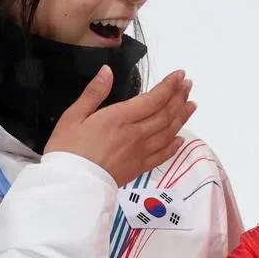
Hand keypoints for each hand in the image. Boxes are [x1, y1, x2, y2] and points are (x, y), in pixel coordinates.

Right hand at [44, 69, 194, 186]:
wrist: (71, 186)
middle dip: (179, 97)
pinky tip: (180, 139)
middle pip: (165, 114)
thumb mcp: (73, 117)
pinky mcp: (139, 168)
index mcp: (119, 118)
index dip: (169, 86)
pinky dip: (174, 146)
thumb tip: (108, 71)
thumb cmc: (67, 150)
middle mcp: (135, 134)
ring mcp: (140, 153)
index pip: (153, 99)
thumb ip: (93, 93)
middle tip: (189, 85)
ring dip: (181, 117)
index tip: (180, 75)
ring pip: (168, 132)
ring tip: (191, 105)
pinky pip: (162, 155)